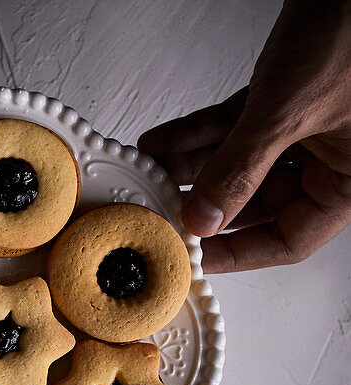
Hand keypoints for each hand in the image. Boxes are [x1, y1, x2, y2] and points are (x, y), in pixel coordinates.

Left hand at [137, 0, 350, 272]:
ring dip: (190, 167)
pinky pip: (232, 127)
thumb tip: (203, 217)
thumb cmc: (349, 32)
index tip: (191, 257)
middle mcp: (331, 158)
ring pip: (238, 162)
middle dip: (203, 203)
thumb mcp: (287, 114)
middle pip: (255, 201)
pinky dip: (196, 134)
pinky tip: (160, 143)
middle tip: (158, 212)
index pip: (289, 239)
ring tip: (149, 173)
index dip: (237, 252)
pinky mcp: (283, 98)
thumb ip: (240, 169)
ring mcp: (306, 129)